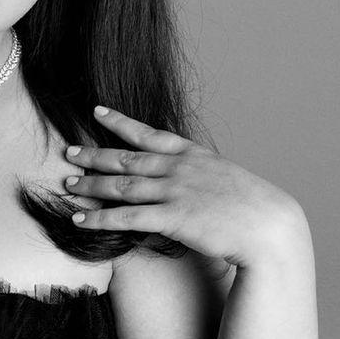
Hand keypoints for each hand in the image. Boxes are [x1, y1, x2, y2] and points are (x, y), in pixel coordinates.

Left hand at [63, 106, 304, 266]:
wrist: (270, 227)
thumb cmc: (253, 209)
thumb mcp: (226, 179)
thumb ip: (200, 175)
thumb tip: (182, 178)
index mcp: (194, 155)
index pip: (150, 133)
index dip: (121, 122)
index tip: (98, 111)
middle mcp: (180, 168)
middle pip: (126, 158)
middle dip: (94, 154)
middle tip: (69, 152)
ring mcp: (175, 191)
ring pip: (121, 185)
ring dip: (91, 185)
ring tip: (68, 184)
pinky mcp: (172, 217)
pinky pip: (125, 216)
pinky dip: (99, 218)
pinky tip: (79, 219)